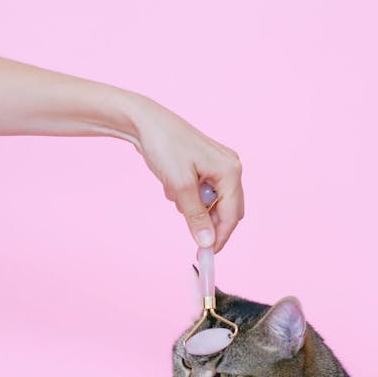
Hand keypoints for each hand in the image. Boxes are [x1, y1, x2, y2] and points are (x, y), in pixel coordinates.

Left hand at [133, 95, 243, 252]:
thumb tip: (207, 242)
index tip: (206, 255)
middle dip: (207, 221)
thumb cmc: (164, 145)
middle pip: (227, 210)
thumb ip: (196, 216)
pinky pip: (203, 192)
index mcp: (230, 171)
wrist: (144, 121)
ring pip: (213, 202)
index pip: (232, 215)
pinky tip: (172, 184)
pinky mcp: (206, 165)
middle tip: (189, 231)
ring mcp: (219, 165)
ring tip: (174, 192)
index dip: (220, 237)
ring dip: (194, 206)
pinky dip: (188, 195)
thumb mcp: (180, 186)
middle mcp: (230, 167)